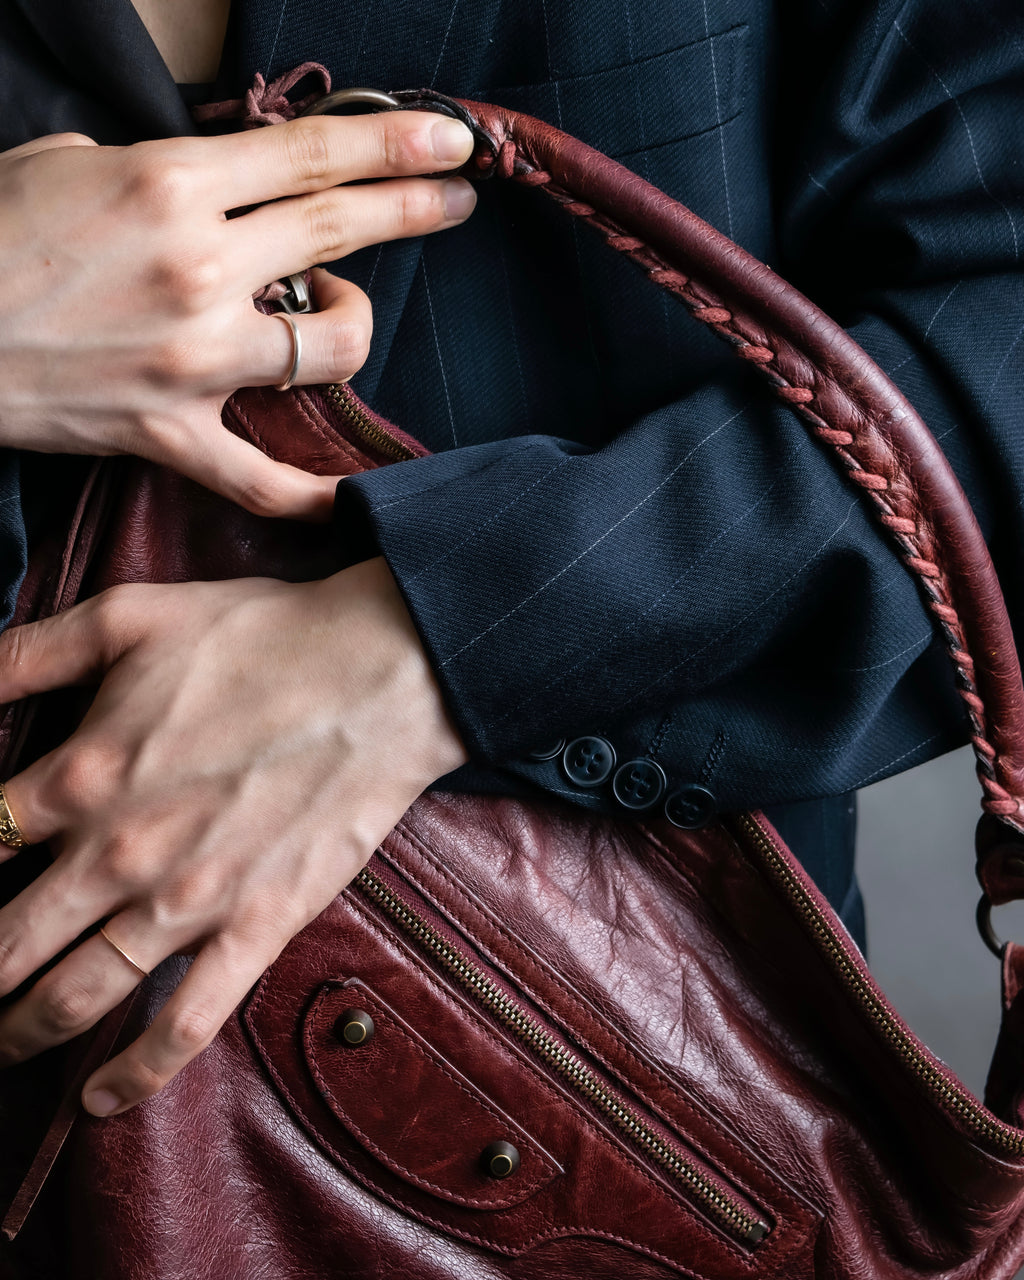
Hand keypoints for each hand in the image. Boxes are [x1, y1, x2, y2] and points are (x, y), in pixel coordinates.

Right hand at [0, 114, 475, 518]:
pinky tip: (349, 501)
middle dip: (414, 206)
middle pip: (338, 233)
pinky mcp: (167, 433)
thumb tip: (214, 190)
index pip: (309, 155)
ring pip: (330, 347)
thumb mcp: (65, 166)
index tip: (451, 139)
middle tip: (455, 194)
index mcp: (166, 185)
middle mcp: (195, 269)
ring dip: (354, 324)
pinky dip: (310, 498)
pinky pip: (261, 481)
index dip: (392, 142)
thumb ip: (155, 173)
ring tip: (334, 310)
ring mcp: (190, 359)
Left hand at [0, 558, 467, 1113]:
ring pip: (73, 999)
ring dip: (19, 1034)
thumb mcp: (128, 616)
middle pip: (2, 946)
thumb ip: (26, 652)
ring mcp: (188, 903)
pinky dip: (133, 1075)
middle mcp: (119, 855)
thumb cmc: (261, 638)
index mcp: (81, 776)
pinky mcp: (256, 929)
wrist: (381, 676)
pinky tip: (98, 1100)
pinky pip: (185, 1026)